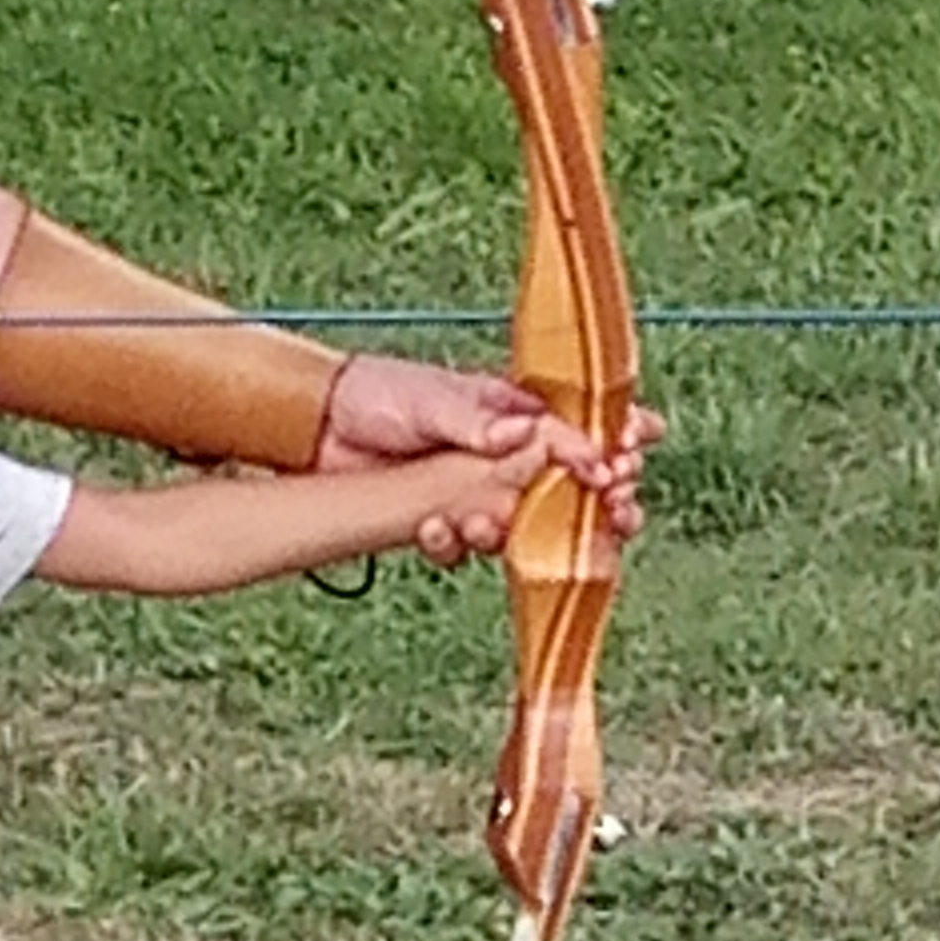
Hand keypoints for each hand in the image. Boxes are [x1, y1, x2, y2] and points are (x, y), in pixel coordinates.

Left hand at [324, 356, 661, 566]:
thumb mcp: (433, 399)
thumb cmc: (378, 393)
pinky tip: (434, 528)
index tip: (626, 465)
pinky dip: (454, 546)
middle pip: (572, 490)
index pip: (583, 430)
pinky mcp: (443, 523)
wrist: (313, 426)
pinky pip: (464, 547)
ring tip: (486, 523)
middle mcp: (505, 457)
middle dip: (597, 508)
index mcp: (515, 414)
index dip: (615, 447)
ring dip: (515, 534)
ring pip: (523, 527)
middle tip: (611, 516)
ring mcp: (475, 492)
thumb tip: (529, 436)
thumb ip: (481, 422)